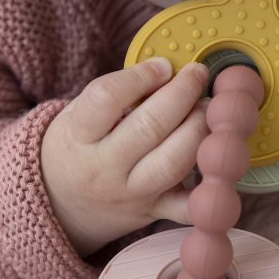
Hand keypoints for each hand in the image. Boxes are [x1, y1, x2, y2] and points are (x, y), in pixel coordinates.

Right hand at [40, 59, 209, 256]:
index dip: (141, 76)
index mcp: (78, 136)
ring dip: (198, 129)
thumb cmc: (78, 147)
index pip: (106, 98)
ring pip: (173, 163)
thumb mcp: (80, 115)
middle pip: (150, 127)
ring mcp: (130, 195)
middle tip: (197, 75)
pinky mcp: (154, 213)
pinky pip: (189, 207)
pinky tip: (217, 156)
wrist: (61, 206)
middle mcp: (102, 169)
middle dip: (182, 94)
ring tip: (206, 109)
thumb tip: (170, 69)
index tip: (163, 65)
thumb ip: (118, 94)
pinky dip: (210, 187)